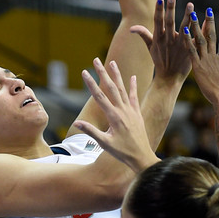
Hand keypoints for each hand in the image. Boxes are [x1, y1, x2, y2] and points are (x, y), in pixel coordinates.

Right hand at [74, 58, 157, 172]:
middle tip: (96, 60)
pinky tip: (132, 76)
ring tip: (112, 62)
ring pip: (123, 89)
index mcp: (114, 117)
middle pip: (111, 87)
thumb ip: (91, 131)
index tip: (84, 72)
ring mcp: (131, 111)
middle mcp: (123, 111)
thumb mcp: (105, 144)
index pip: (99, 96)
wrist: (142, 157)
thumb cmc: (122, 153)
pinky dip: (133, 86)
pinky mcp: (137, 113)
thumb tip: (76, 124)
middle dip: (102, 73)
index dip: (91, 83)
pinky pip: (134, 97)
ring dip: (117, 75)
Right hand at [131, 0, 193, 88]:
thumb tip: (131, 28)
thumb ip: (143, 35)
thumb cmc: (160, 61)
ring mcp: (179, 45)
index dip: (158, 11)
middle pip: (170, 22)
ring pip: (184, 28)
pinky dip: (197, 31)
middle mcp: (169, 40)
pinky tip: (203, 21)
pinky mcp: (189, 50)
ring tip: (191, 5)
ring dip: (187, 16)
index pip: (157, 21)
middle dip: (170, 10)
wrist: (169, 78)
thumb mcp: (150, 48)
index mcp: (159, 38)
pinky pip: (194, 38)